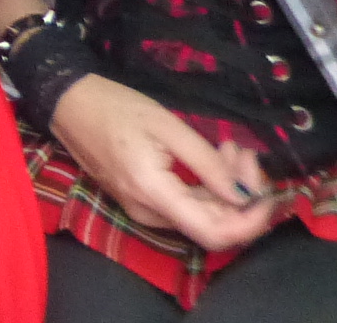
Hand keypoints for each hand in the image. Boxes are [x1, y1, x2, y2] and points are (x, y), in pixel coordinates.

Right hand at [49, 76, 279, 251]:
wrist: (66, 102)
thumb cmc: (115, 107)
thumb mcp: (167, 125)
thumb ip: (207, 163)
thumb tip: (245, 196)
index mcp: (153, 193)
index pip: (214, 233)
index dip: (250, 222)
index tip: (269, 192)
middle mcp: (148, 213)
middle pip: (212, 224)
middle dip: (241, 193)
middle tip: (245, 151)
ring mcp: (143, 210)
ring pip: (201, 215)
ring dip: (225, 188)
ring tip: (230, 147)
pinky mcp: (142, 202)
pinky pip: (185, 206)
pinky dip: (206, 187)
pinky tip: (212, 157)